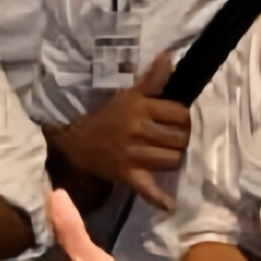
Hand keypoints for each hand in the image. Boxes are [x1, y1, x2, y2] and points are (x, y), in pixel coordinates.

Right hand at [55, 52, 189, 210]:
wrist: (77, 142)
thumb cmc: (108, 116)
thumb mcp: (129, 94)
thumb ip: (153, 79)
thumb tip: (170, 56)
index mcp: (141, 108)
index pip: (181, 114)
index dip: (183, 119)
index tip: (176, 121)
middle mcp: (139, 130)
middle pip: (180, 138)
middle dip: (180, 139)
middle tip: (171, 139)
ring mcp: (134, 155)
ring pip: (172, 160)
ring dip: (172, 159)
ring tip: (164, 155)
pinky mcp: (128, 175)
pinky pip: (148, 188)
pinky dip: (158, 198)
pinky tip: (170, 205)